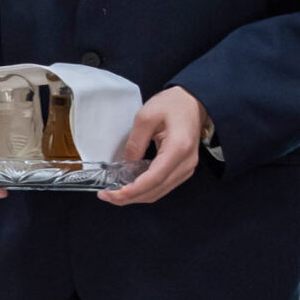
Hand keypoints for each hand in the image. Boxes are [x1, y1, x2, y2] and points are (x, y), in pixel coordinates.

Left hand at [102, 84, 202, 206]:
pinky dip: (144, 189)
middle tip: (106, 196)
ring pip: (158, 192)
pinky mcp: (182, 169)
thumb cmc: (172, 104)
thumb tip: (125, 167)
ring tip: (113, 193)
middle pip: (156, 190)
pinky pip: (162, 186)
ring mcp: (186, 168)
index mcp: (178, 148)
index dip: (133, 190)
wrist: (192, 102)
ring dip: (136, 196)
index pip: (154, 178)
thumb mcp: (145, 117)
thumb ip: (134, 144)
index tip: (114, 194)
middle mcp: (186, 163)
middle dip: (129, 197)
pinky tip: (129, 186)